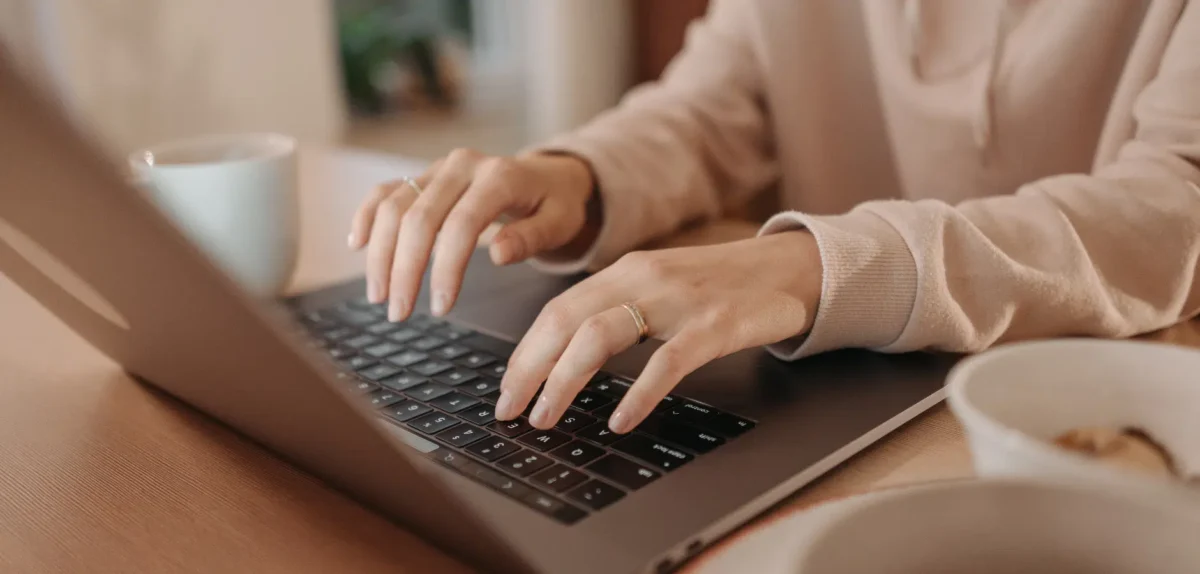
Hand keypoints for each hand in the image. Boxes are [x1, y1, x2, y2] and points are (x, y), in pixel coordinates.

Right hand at [348, 149, 595, 320]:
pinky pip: (385, 191)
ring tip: (379, 295)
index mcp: (499, 176)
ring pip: (394, 206)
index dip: (446, 268)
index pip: (462, 225)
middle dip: (404, 269)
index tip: (441, 307)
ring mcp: (438, 168)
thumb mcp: (559, 222)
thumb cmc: (555, 205)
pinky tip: (358, 245)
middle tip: (399, 312)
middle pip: (419, 217)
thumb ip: (531, 237)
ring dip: (381, 253)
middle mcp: (462, 166)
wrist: (548, 176)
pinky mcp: (423, 176)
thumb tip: (498, 254)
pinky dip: (367, 216)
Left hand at [494, 231, 822, 432]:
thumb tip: (565, 360)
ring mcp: (679, 299)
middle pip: (565, 321)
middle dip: (528, 370)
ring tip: (547, 418)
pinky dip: (638, 393)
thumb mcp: (661, 289)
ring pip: (601, 335)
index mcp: (625, 271)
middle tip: (510, 411)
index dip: (524, 353)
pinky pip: (667, 361)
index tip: (506, 390)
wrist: (792, 268)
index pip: (557, 311)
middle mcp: (644, 278)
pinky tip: (620, 421)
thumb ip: (618, 312)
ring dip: (564, 381)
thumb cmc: (722, 287)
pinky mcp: (716, 323)